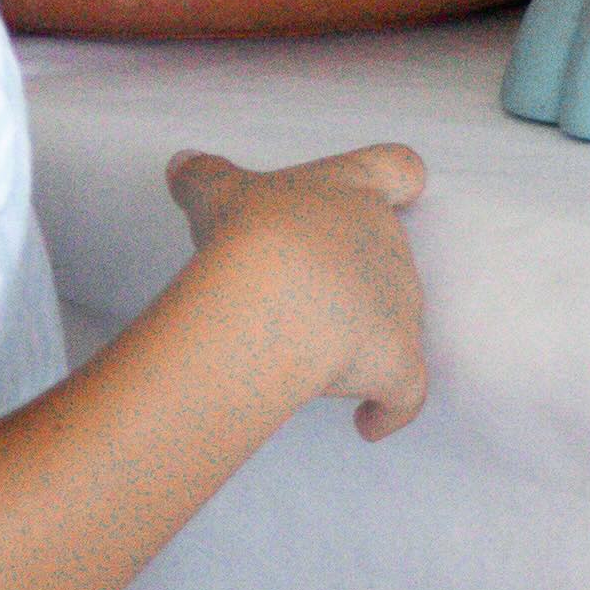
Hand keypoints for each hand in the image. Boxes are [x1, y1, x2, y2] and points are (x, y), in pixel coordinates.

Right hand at [165, 145, 430, 439]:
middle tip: (310, 297)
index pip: (398, 168)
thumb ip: (204, 176)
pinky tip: (368, 424)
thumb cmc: (252, 233)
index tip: (399, 192)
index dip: (397, 182)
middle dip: (358, 277)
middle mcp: (388, 242)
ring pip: (401, 318)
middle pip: (392, 252)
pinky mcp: (400, 361)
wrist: (275, 296)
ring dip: (368, 339)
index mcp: (355, 189)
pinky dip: (392, 409)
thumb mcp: (218, 192)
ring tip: (321, 363)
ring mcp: (401, 303)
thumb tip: (182, 165)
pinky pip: (407, 392)